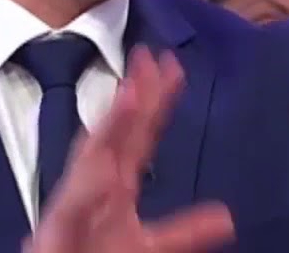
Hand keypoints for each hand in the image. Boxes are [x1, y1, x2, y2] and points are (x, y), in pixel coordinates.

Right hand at [25, 47, 233, 252]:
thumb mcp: (151, 247)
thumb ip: (185, 231)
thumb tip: (227, 218)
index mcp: (118, 181)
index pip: (141, 133)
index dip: (156, 100)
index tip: (172, 66)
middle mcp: (97, 181)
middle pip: (117, 130)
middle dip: (132, 94)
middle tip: (147, 55)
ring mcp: (79, 200)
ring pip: (94, 154)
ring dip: (110, 124)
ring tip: (130, 92)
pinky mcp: (62, 225)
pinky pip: (76, 204)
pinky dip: (87, 187)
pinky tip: (103, 171)